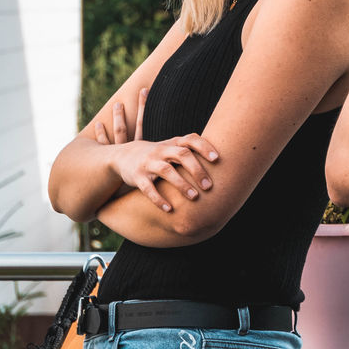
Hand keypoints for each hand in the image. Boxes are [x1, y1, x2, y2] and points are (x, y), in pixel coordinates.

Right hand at [99, 89, 219, 211]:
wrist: (124, 156)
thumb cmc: (159, 154)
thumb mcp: (173, 148)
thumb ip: (193, 151)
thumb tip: (224, 160)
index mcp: (173, 143)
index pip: (191, 140)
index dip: (204, 147)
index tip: (217, 158)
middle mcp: (162, 150)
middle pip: (182, 155)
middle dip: (197, 170)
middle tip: (209, 186)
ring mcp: (149, 162)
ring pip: (167, 171)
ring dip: (182, 184)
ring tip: (195, 197)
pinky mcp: (137, 176)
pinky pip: (148, 188)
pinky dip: (159, 199)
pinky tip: (169, 209)